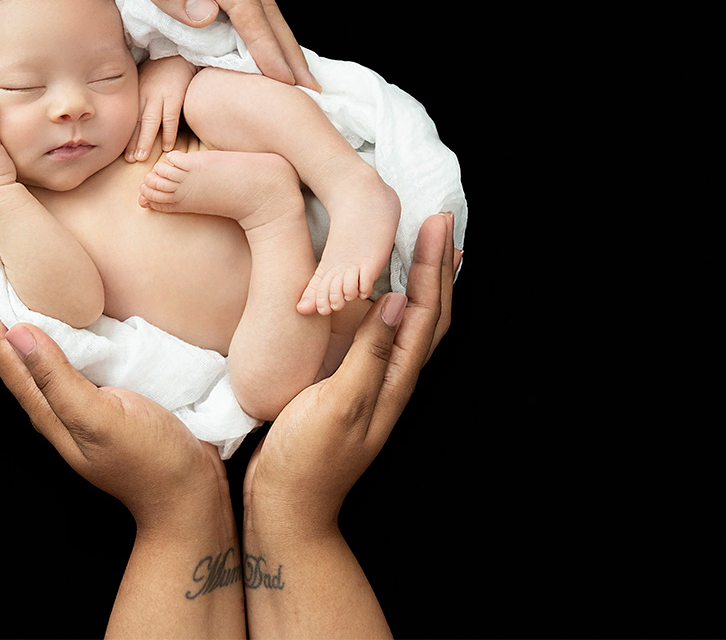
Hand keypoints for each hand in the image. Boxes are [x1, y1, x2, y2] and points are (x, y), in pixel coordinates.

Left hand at [0, 249, 225, 525]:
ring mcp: (70, 401)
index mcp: (43, 407)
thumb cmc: (151, 462)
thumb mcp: (104, 420)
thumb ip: (60, 380)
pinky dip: (35, 327)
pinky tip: (43, 317)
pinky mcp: (94, 396)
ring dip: (1, 313)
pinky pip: (52, 355)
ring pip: (21, 350)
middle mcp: (48, 403)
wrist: (185, 496)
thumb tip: (17, 332)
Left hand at [42, 0, 320, 92]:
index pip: (243, 6)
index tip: (288, 81)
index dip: (266, 46)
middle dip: (284, 46)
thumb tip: (208, 17)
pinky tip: (246, 34)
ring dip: (271, 34)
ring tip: (288, 67)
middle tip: (308, 86)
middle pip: (258, 3)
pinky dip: (245, 20)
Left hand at [125, 55, 197, 161]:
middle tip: (129, 160)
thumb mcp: (143, 79)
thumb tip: (129, 115)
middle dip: (132, 142)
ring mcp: (160, 95)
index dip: (126, 136)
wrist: (178, 52)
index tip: (121, 152)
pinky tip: (167, 146)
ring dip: (145, 140)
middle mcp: (145, 95)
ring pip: (150, 122)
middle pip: (136, 122)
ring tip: (142, 157)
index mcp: (137, 93)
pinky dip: (168, 132)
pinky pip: (171, 117)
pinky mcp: (176, 95)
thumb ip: (138, 96)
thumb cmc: (161, 68)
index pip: (129, 118)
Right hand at [245, 212, 457, 529]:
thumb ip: (368, 356)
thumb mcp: (337, 406)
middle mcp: (393, 380)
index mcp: (395, 381)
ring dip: (422, 282)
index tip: (436, 222)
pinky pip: (382, 336)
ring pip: (410, 324)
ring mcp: (374, 385)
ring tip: (424, 247)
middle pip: (429, 315)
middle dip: (438, 266)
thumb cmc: (306, 461)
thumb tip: (394, 301)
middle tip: (438, 220)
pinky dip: (390, 305)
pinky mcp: (350, 386)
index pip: (426, 313)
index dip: (434, 266)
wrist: (287, 506)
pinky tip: (376, 294)